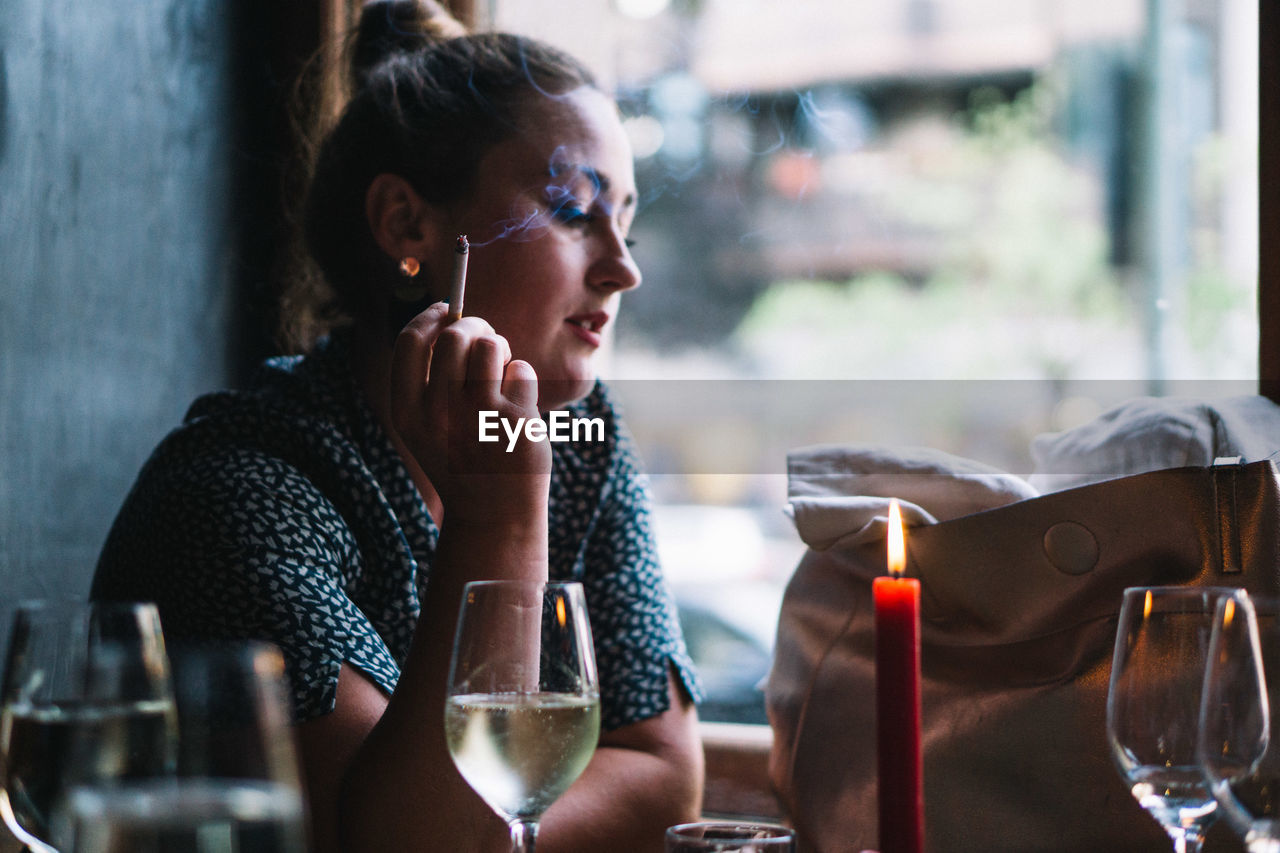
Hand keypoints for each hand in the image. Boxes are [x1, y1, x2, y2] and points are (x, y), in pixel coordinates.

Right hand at [389, 303, 550, 524]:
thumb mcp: (429, 426)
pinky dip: (522, 378)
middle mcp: (438, 413)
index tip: (446, 308)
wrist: (494, 516)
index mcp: (408, 413)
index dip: (429, 316)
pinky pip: (521, 369)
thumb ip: (431, 379)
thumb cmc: (463, 459)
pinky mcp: (515, 420)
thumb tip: (452, 317)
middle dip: (474, 325)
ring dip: (500, 349)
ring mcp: (478, 416)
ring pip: (491, 345)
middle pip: (454, 335)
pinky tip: (519, 404)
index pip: (409, 342)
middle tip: (487, 337)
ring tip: (502, 372)